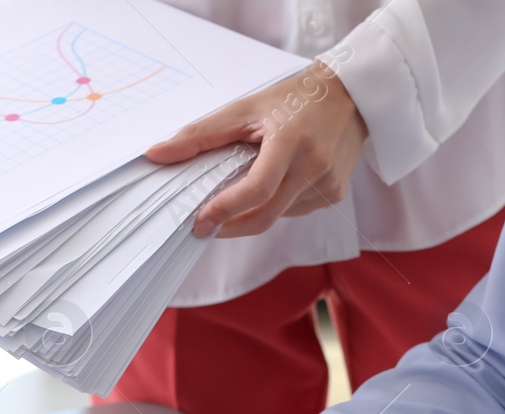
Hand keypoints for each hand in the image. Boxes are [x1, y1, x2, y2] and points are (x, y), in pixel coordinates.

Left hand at [146, 60, 367, 238]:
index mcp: (292, 141)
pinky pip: (293, 211)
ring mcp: (328, 185)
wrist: (348, 97)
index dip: (225, 210)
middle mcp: (314, 167)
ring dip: (254, 210)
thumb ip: (200, 135)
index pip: (257, 188)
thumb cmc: (293, 100)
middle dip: (230, 225)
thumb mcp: (244, 108)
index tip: (200, 222)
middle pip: (264, 215)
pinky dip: (276, 203)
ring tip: (252, 181)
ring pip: (278, 216)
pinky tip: (280, 180)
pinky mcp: (335, 196)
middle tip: (205, 225)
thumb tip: (156, 155)